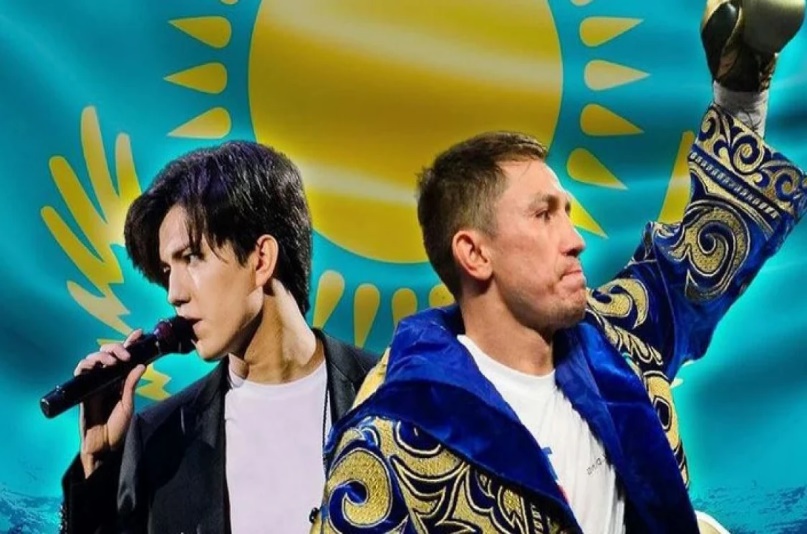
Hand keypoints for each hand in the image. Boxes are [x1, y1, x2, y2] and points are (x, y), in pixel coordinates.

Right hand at [75, 329, 145, 477]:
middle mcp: (106, 379)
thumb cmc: (117, 428)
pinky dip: (87, 364)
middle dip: (116, 348)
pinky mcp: (81, 391)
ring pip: (93, 359)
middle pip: (107, 354)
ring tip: (113, 361)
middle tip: (126, 353)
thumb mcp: (128, 404)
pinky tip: (96, 365)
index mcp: (119, 381)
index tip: (139, 333)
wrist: (103, 447)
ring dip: (102, 355)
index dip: (129, 343)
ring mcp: (93, 384)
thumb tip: (141, 365)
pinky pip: (80, 372)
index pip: (124, 358)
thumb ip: (131, 384)